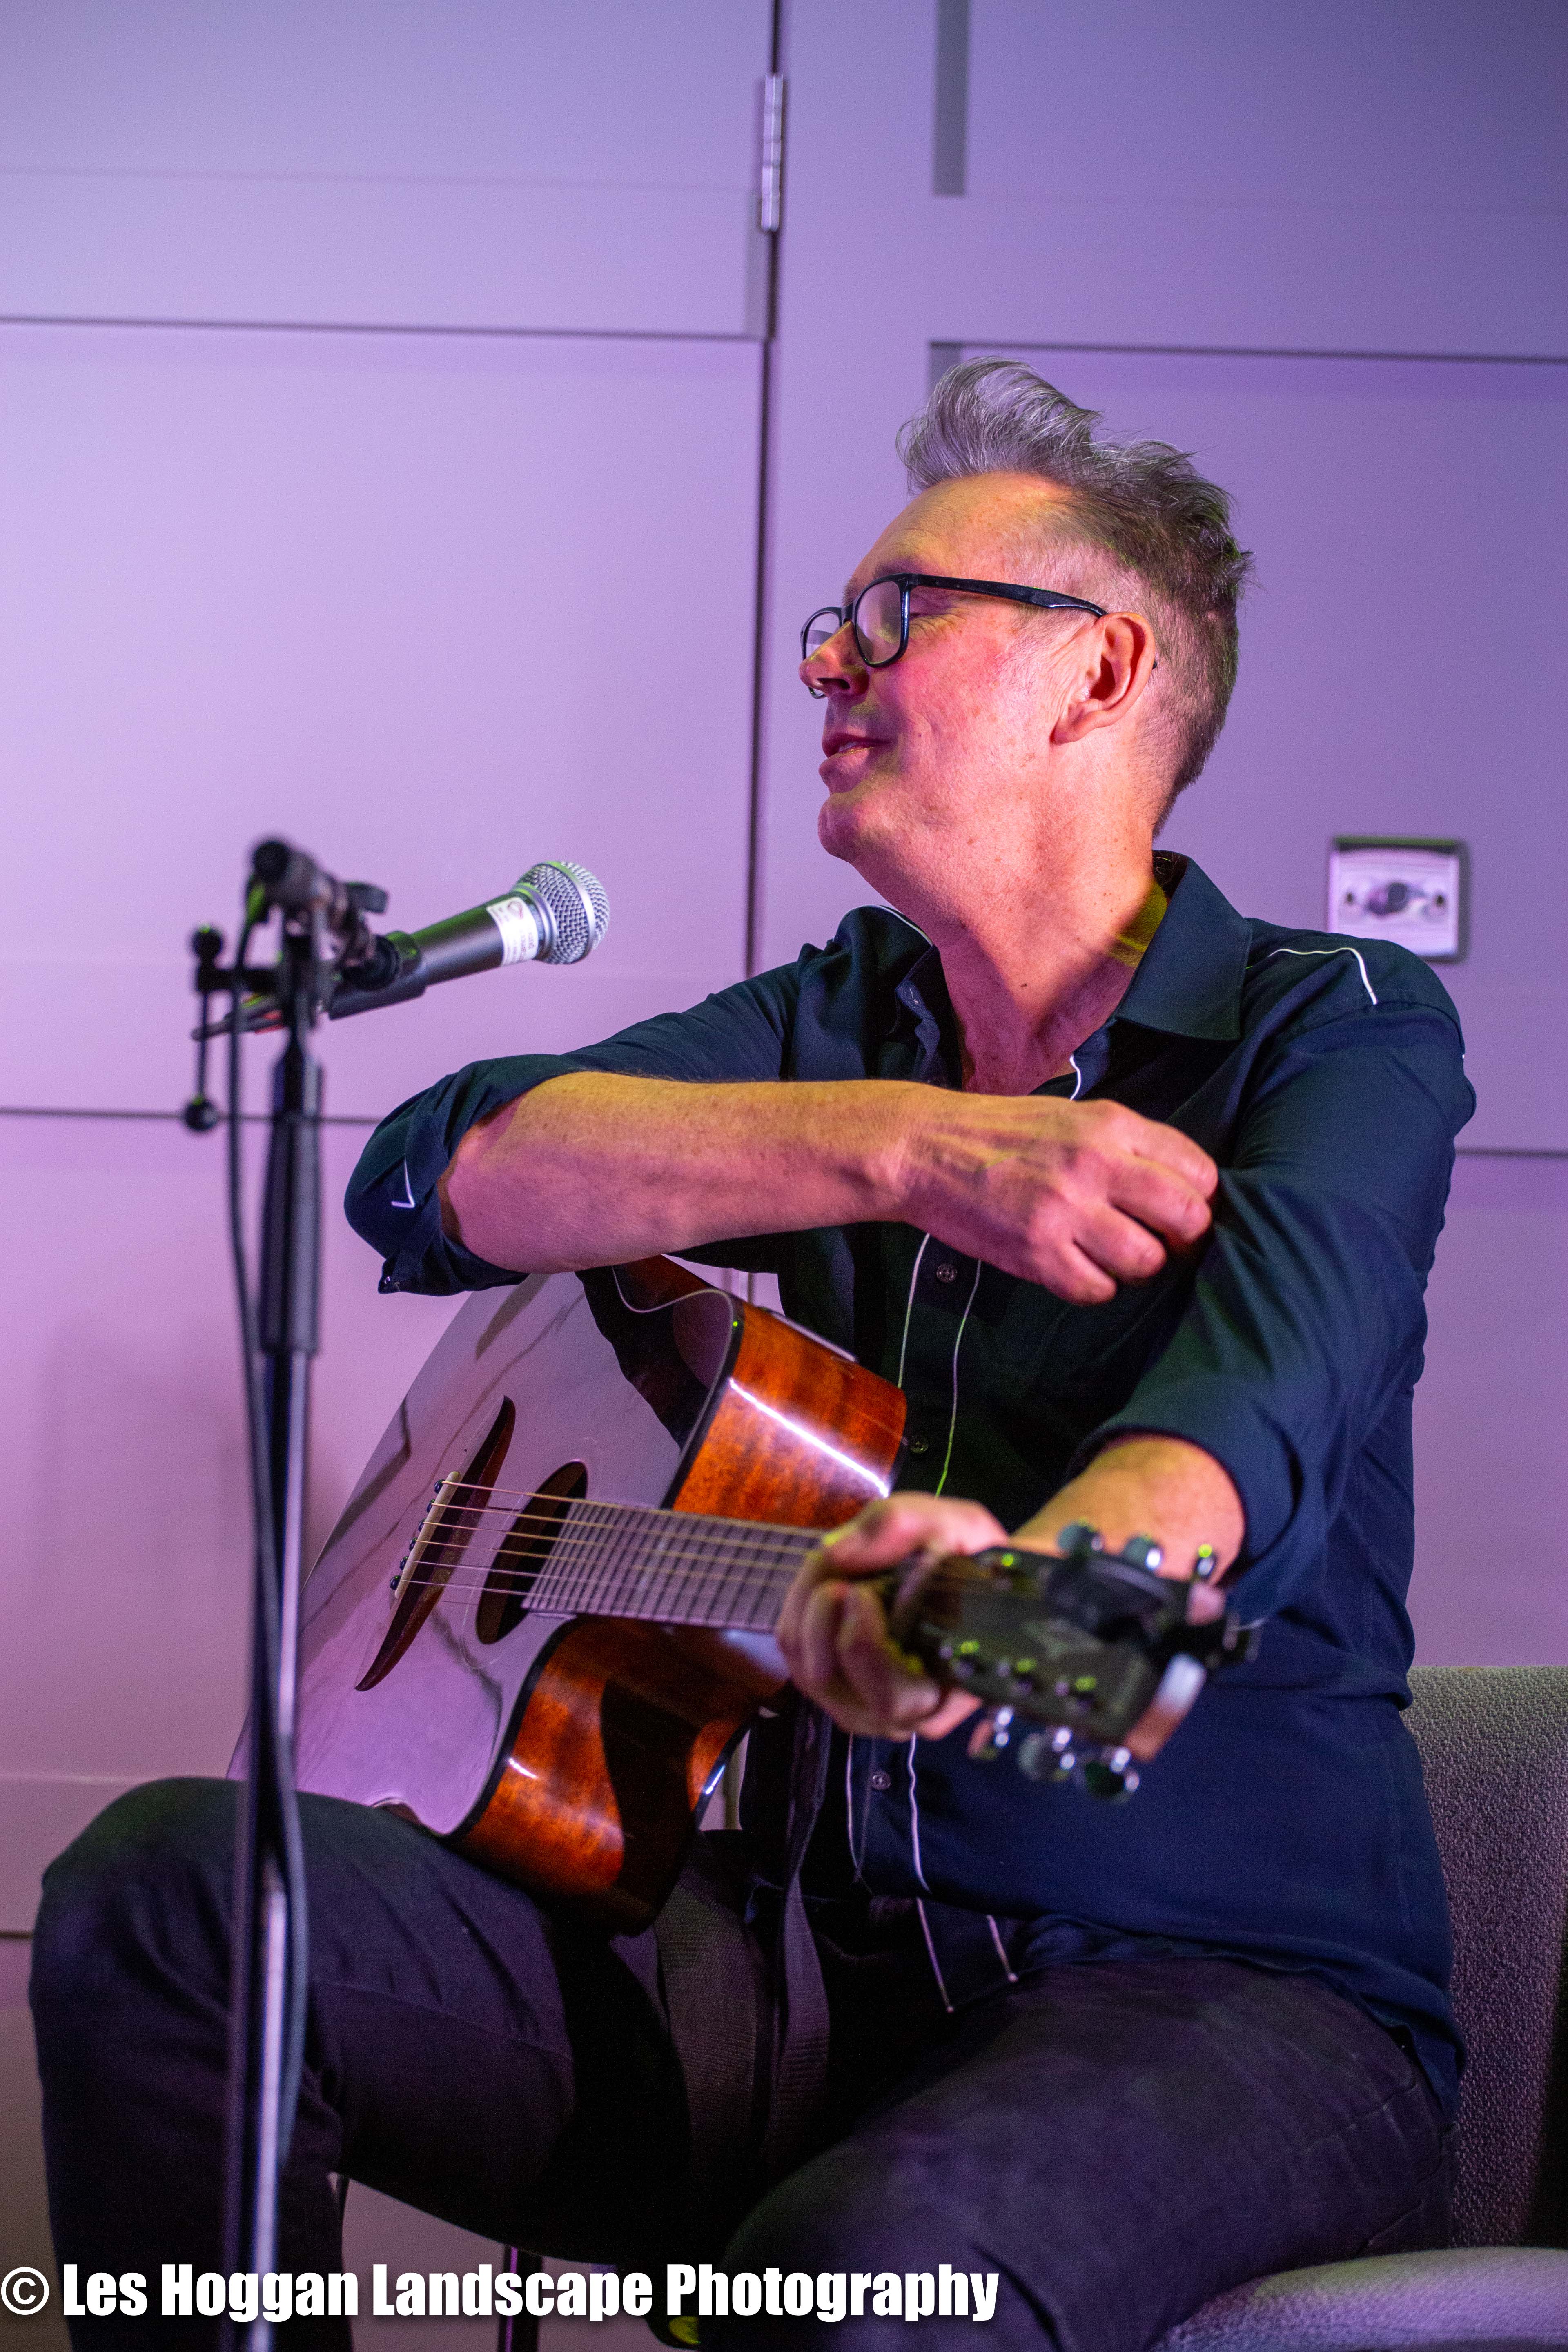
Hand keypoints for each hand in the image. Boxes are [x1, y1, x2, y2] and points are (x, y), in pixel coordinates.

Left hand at [776, 1493, 1006, 1739]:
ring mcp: (861, 1704)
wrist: (978, 1583)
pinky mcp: (833, 1684)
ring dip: (806, 1603)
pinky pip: (794, 1653)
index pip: (891, 1698)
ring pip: (803, 1665)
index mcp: (945, 1692)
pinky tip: (828, 1580)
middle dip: (823, 1611)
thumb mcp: (963, 1527)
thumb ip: (906, 1526)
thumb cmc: (978, 1565)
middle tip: (846, 1568)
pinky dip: (798, 1607)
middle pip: (828, 1679)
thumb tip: (835, 1552)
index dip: (865, 1647)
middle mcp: (900, 1714)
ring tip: (837, 1564)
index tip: (862, 1591)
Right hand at [899, 1093, 1216, 1304]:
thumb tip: (1183, 1189)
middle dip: (1183, 1241)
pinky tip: (1075, 1269)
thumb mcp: (1074, 1117)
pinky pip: (1096, 1289)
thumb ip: (1128, 1145)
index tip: (1180, 1214)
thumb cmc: (1002, 1134)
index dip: (1199, 1201)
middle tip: (1161, 1245)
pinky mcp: (1036, 1250)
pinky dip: (1093, 1288)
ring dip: (1135, 1269)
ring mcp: (1066, 1208)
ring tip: (1111, 1258)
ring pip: (1145, 1261)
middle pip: (1187, 1218)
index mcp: (1112, 1124)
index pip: (1199, 1171)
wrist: (925, 1148)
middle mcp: (1097, 1163)